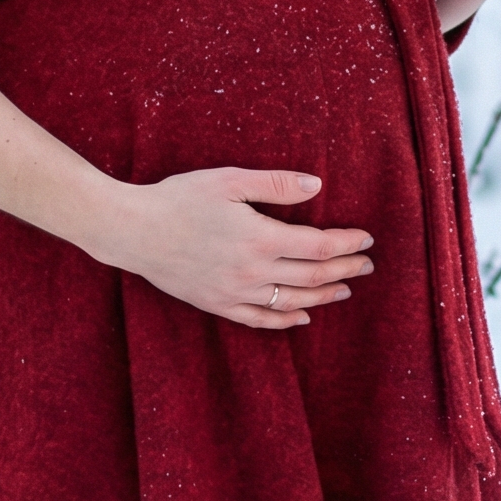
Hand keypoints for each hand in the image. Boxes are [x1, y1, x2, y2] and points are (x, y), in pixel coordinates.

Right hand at [92, 168, 373, 330]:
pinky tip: (303, 315)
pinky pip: (261, 319)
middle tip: (367, 265)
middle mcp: (253, 272)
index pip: (320, 246)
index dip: (348, 243)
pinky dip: (287, 319)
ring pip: (292, 300)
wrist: (132, 231)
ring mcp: (235, 293)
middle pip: (313, 275)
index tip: (366, 239)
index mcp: (260, 239)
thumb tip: (317, 186)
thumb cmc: (178, 199)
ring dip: (324, 295)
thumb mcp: (228, 181)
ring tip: (345, 289)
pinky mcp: (217, 304)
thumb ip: (275, 185)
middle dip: (346, 269)